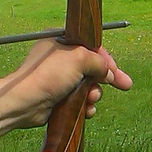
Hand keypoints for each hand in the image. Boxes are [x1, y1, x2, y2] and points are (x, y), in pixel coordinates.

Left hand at [0, 40, 132, 136]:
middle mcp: (59, 58)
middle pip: (91, 66)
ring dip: (94, 93)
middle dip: (105, 79)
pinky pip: (79, 99)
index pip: (91, 47)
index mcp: (60, 41)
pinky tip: (87, 110)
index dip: (107, 59)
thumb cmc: (49, 74)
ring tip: (91, 99)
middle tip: (126, 86)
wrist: (25, 102)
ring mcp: (58, 78)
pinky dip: (85, 104)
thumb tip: (107, 72)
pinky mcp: (57, 96)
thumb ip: (98, 61)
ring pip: (87, 85)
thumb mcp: (79, 58)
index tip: (118, 72)